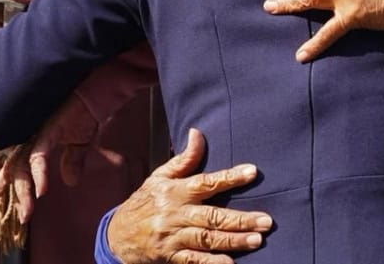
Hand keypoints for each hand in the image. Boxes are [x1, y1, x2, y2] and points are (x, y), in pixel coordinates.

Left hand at [0, 93, 99, 222]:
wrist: (96, 93)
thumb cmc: (86, 113)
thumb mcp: (80, 144)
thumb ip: (73, 161)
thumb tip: (71, 182)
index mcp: (38, 140)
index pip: (18, 164)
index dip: (6, 181)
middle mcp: (33, 137)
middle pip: (17, 168)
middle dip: (17, 193)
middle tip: (21, 216)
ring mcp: (38, 133)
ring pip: (24, 165)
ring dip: (25, 190)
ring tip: (28, 211)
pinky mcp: (49, 129)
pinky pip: (39, 155)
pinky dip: (40, 174)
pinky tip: (42, 190)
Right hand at [106, 128, 269, 263]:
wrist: (116, 234)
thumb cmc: (144, 202)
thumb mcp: (159, 177)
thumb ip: (184, 159)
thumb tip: (198, 132)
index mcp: (175, 191)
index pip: (205, 182)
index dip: (229, 177)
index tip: (252, 171)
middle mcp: (174, 214)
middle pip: (211, 217)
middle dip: (240, 220)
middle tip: (266, 221)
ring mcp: (172, 237)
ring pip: (206, 240)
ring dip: (233, 241)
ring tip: (257, 240)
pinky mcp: (169, 257)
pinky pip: (193, 261)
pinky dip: (211, 263)